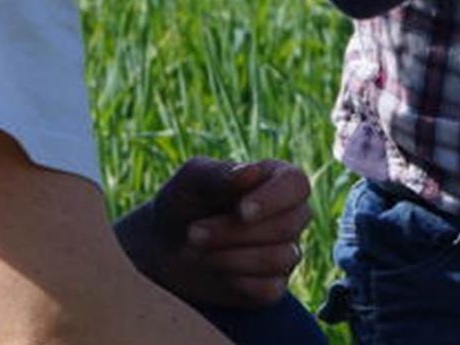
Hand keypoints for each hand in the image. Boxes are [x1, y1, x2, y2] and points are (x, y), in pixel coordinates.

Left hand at [114, 157, 312, 308]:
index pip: (296, 184)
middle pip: (287, 225)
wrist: (163, 246)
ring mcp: (284, 252)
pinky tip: (214, 269)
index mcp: (276, 179)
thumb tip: (251, 172)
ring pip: (281, 258)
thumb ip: (221, 174)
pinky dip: (237, 281)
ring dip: (232, 256)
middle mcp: (289, 215)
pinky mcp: (271, 285)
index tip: (241, 211)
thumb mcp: (192, 180)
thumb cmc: (183, 202)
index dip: (274, 199)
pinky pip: (270, 288)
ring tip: (196, 250)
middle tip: (193, 232)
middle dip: (235, 232)